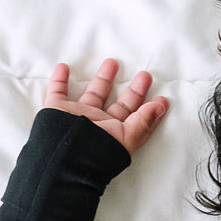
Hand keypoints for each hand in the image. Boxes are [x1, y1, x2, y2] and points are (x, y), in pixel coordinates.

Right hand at [42, 58, 168, 156]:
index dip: (150, 109)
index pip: (137, 119)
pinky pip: (57, 91)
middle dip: (133, 90)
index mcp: (116, 133)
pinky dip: (59, 80)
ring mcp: (78, 118)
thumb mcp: (125, 137)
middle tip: (145, 76)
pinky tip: (64, 67)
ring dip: (102, 78)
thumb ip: (142, 121)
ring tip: (112, 62)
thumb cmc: (97, 151)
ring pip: (93, 94)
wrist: (64, 158)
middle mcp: (100, 126)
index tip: (163, 99)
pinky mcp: (57, 111)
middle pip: (119, 104)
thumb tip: (160, 107)